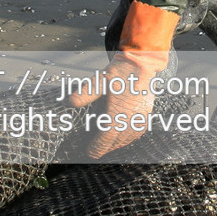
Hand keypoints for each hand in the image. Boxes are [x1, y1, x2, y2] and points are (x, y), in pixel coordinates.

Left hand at [67, 1, 177, 158]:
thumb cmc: (120, 71)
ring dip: (116, 145)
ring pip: (128, 138)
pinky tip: (122, 138)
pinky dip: (128, 138)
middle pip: (116, 141)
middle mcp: (131, 116)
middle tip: (93, 152)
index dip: (97, 148)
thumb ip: (85, 93)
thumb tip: (70, 102)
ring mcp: (141, 116)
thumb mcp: (99, 80)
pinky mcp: (146, 114)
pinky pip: (137, 132)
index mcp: (119, 111)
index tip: (89, 153)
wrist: (142, 62)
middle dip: (105, 149)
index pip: (106, 137)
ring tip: (106, 147)